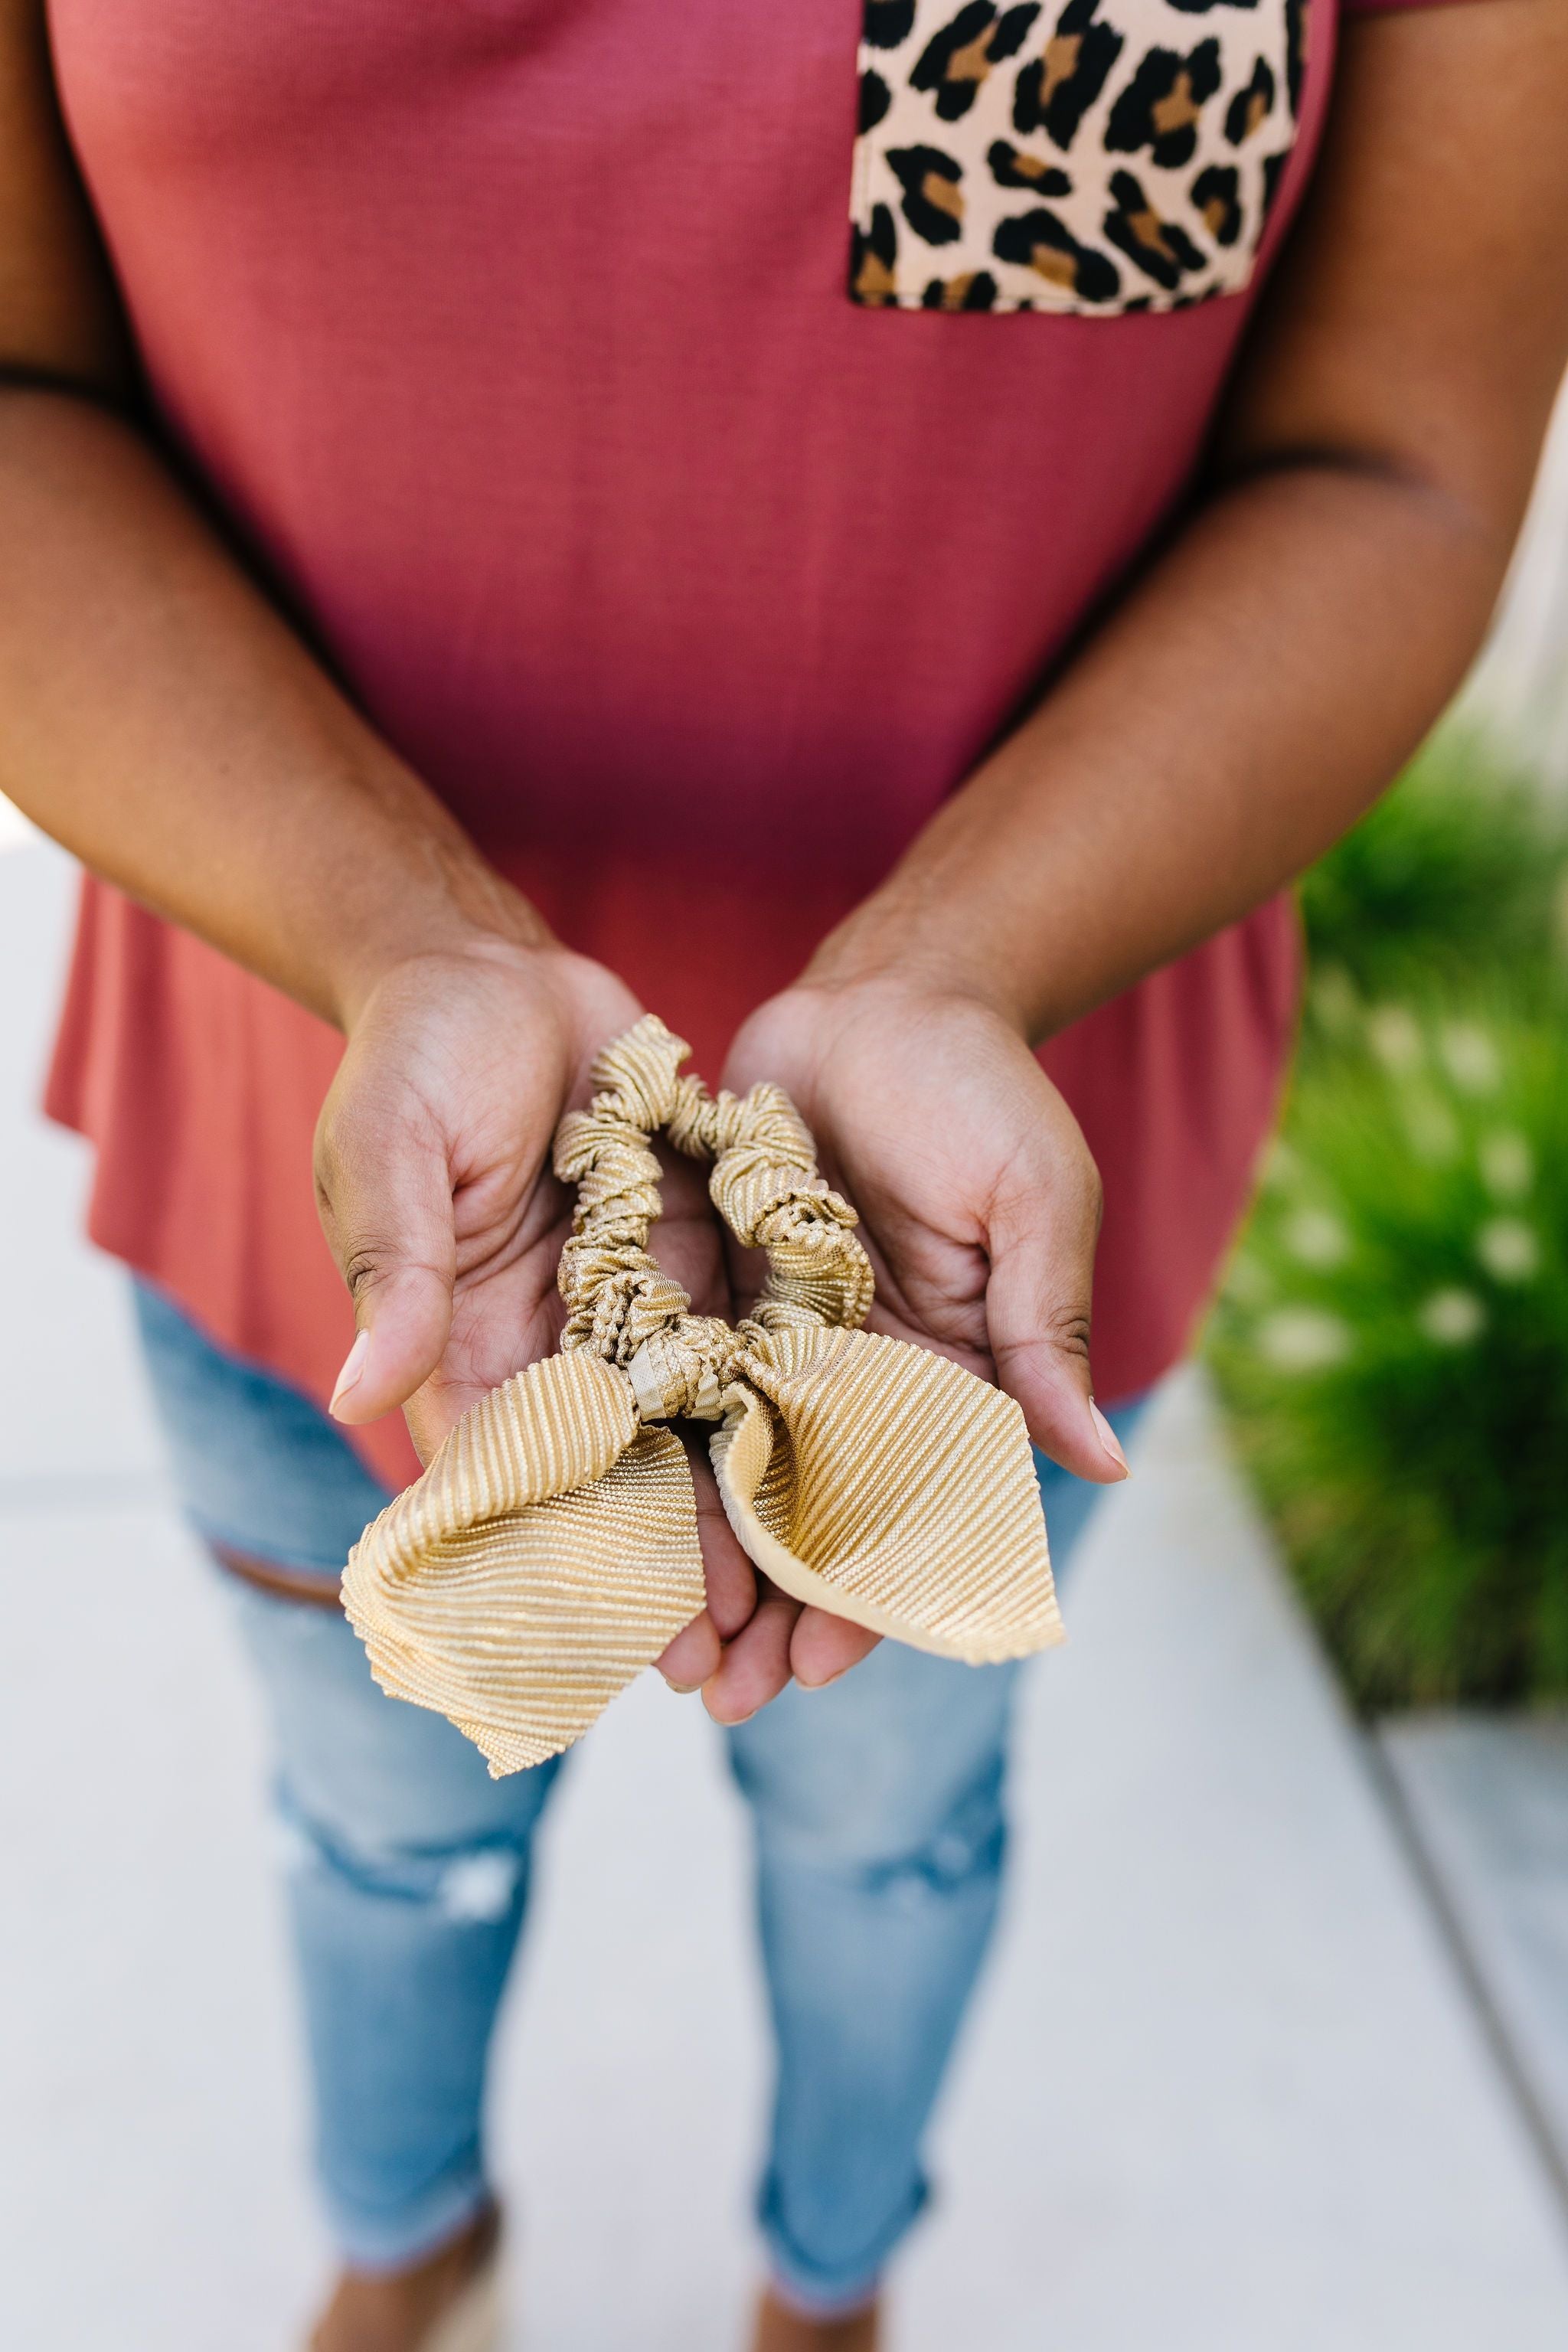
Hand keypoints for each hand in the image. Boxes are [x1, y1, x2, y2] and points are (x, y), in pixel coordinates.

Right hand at [312, 934, 756, 1684]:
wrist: (492, 966)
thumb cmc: (417, 1053)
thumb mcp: (389, 1150)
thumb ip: (396, 1268)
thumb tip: (360, 1392)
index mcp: (460, 1339)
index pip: (513, 1477)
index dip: (564, 1559)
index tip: (618, 1643)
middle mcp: (549, 1342)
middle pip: (616, 1480)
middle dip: (669, 1572)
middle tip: (733, 1671)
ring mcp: (626, 1302)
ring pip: (692, 1432)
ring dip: (736, 1517)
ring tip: (800, 1606)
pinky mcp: (691, 1254)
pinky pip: (741, 1341)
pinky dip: (783, 1406)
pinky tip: (847, 1471)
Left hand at [698, 975, 1126, 1722]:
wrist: (888, 995)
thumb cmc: (980, 1091)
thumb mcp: (1034, 1203)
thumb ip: (1040, 1331)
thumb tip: (1100, 1464)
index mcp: (943, 1373)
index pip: (905, 1511)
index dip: (866, 1591)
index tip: (819, 1668)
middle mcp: (853, 1374)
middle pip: (806, 1515)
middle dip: (767, 1608)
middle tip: (714, 1699)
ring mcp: (775, 1337)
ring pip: (727, 1472)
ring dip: (695, 1560)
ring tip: (648, 1648)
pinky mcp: (708, 1286)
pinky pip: (666, 1382)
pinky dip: (639, 1453)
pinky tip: (594, 1520)